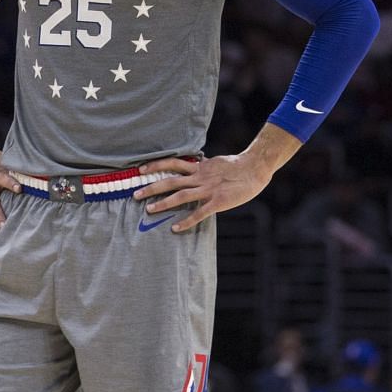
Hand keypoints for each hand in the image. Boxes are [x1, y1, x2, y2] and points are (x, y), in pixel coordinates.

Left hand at [133, 154, 269, 232]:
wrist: (255, 168)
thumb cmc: (237, 166)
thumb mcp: (215, 163)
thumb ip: (201, 168)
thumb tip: (191, 168)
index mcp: (200, 167)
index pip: (173, 163)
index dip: (156, 165)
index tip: (141, 169)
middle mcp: (200, 177)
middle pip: (171, 180)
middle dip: (152, 187)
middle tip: (135, 194)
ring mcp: (208, 189)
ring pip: (181, 195)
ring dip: (164, 202)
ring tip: (149, 209)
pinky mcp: (218, 202)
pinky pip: (199, 213)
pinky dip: (186, 221)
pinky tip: (175, 228)